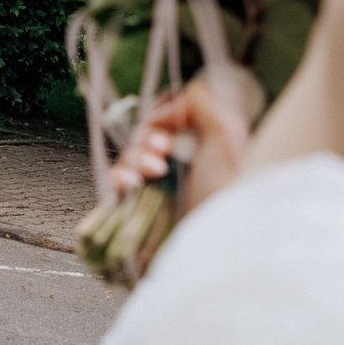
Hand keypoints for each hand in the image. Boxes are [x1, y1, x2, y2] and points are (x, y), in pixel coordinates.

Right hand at [107, 78, 251, 210]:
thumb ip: (202, 103)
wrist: (220, 248)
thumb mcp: (227, 135)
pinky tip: (131, 186)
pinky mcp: (139, 214)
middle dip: (147, 140)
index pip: (167, 121)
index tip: (167, 129)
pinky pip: (114, 187)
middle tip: (161, 151)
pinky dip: (117, 180)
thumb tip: (175, 96)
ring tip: (154, 173)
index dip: (161, 119)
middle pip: (143, 139)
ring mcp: (158, 193)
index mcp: (201, 149)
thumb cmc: (229, 190)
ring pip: (127, 161)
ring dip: (135, 159)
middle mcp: (178, 169)